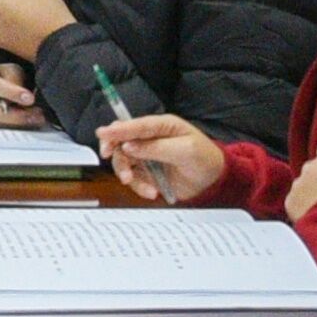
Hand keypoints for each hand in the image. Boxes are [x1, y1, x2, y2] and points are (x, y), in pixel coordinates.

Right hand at [0, 54, 47, 130]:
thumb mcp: (7, 70)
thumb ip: (13, 79)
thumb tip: (21, 98)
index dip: (10, 92)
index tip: (29, 98)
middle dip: (13, 115)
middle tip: (34, 115)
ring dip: (13, 125)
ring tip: (32, 121)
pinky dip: (6, 131)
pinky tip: (21, 126)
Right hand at [97, 113, 223, 203]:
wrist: (214, 182)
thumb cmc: (205, 159)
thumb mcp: (185, 150)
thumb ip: (156, 148)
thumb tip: (129, 146)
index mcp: (162, 126)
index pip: (135, 125)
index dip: (118, 128)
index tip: (103, 133)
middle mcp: (150, 139)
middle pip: (122, 141)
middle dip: (114, 149)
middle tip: (107, 156)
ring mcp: (147, 157)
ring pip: (124, 161)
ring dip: (125, 172)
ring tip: (131, 181)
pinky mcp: (147, 173)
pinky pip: (134, 179)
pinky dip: (138, 186)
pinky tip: (152, 191)